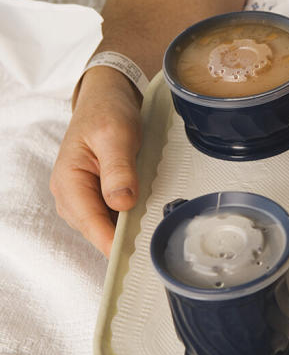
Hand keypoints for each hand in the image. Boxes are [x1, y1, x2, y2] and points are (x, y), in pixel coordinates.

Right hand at [50, 68, 142, 254]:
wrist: (106, 98)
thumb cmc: (107, 112)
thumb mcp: (116, 135)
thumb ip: (118, 169)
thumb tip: (121, 202)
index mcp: (69, 181)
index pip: (90, 222)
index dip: (111, 242)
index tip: (133, 256)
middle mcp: (70, 193)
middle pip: (97, 229)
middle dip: (122, 238)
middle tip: (154, 245)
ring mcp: (82, 196)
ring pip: (104, 225)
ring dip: (126, 230)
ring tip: (153, 232)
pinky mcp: (96, 195)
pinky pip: (110, 216)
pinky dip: (127, 219)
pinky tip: (145, 218)